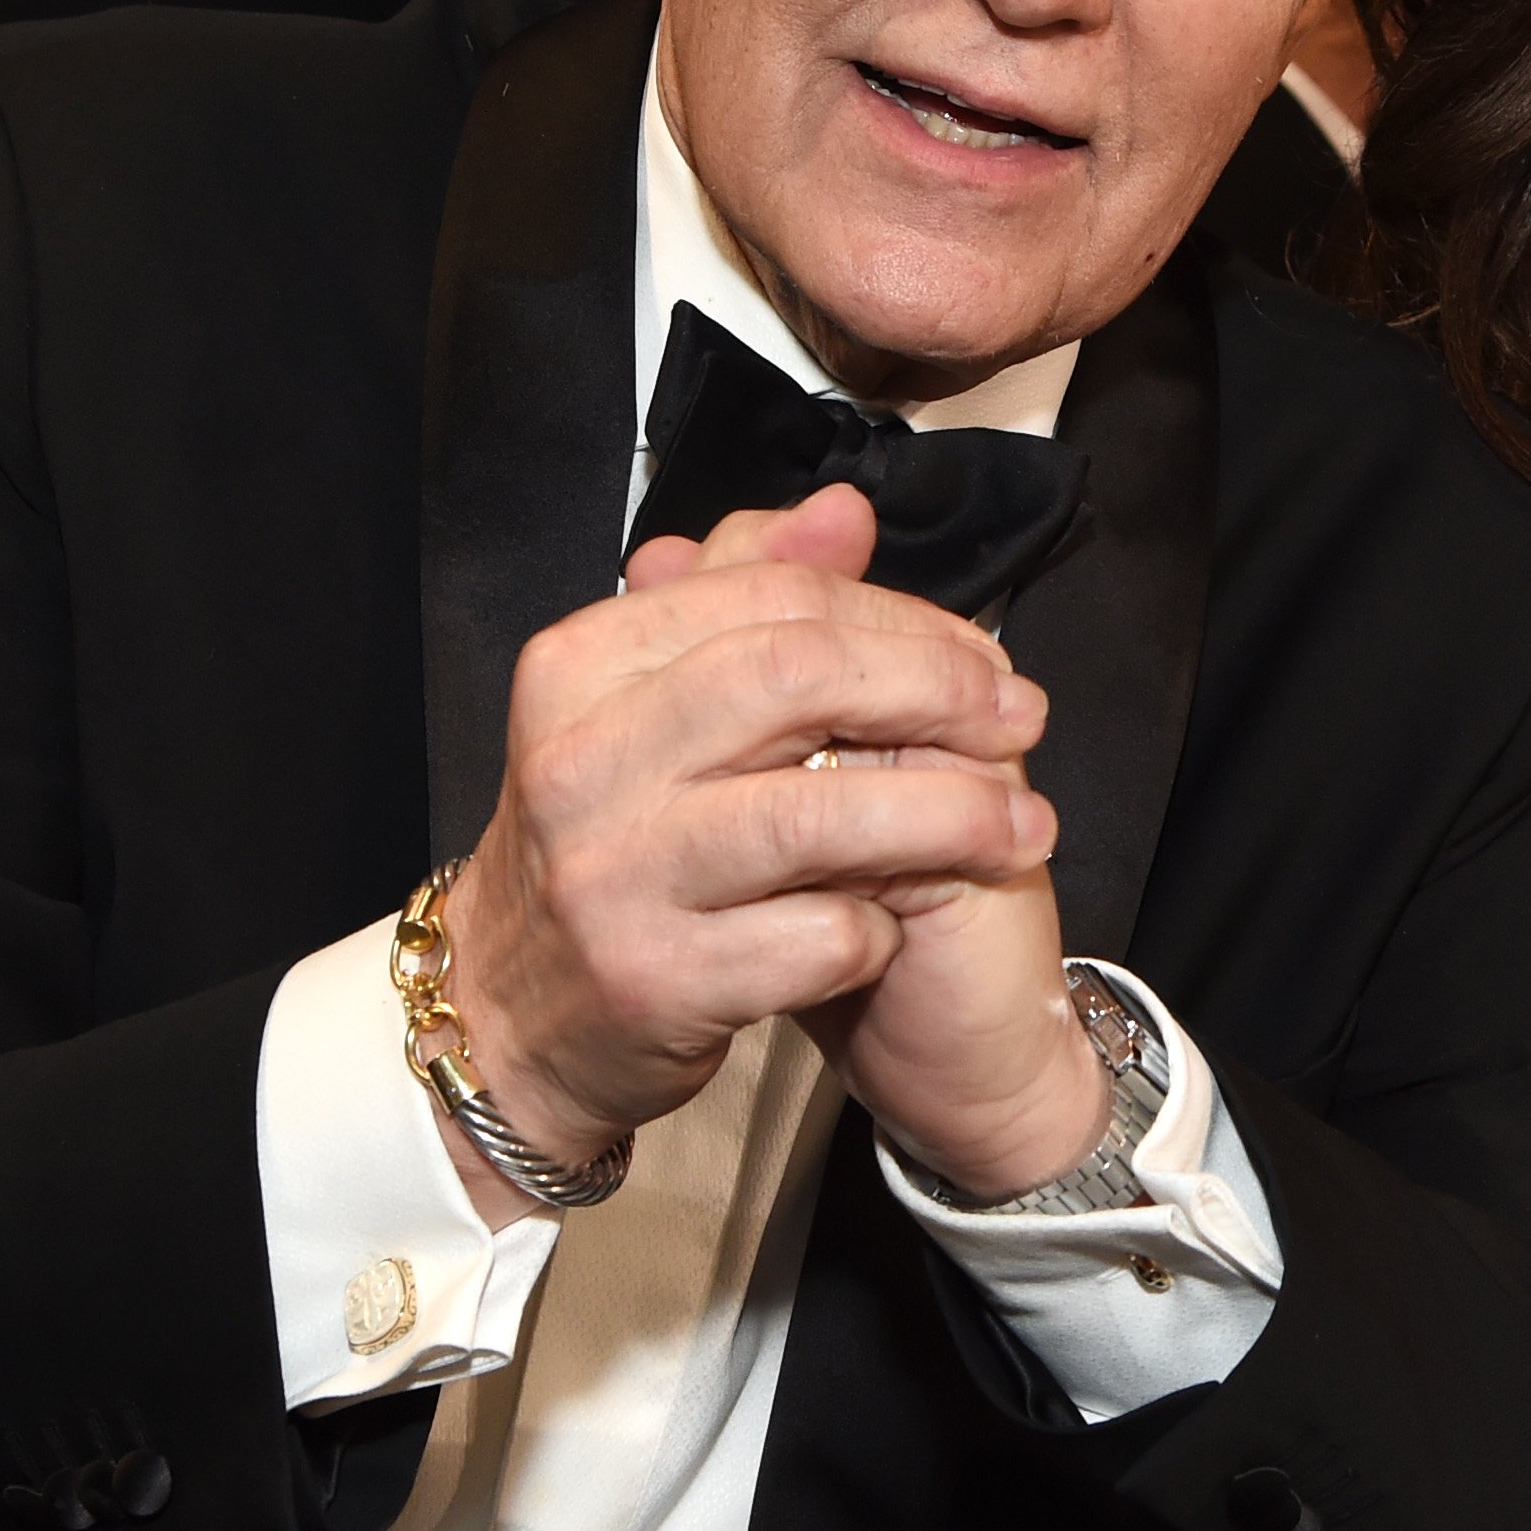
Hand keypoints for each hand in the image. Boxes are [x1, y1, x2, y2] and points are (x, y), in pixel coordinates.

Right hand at [439, 486, 1090, 1226]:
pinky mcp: (656, 982)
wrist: (508, 1017)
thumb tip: (845, 513)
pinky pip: (818, 936)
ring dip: (952, 814)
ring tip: (1022, 824)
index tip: (981, 658)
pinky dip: (878, 927)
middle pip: (803, 680)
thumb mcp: (645, 706)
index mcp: (580, 668)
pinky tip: (897, 925)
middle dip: (941, 691)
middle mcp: (584, 761)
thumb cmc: (607, 849)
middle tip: (1021, 717)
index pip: (776, 599)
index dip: (905, 620)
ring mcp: (613, 875)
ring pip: (823, 813)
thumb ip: (744, 598)